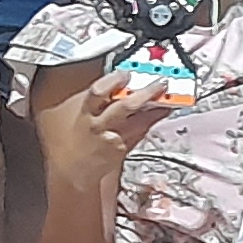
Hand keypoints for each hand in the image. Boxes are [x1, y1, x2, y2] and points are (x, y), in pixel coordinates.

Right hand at [53, 69, 174, 187]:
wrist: (72, 169)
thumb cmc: (71, 136)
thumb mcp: (72, 110)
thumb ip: (90, 95)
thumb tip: (110, 79)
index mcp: (84, 112)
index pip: (97, 93)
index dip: (112, 82)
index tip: (126, 73)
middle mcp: (99, 125)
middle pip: (124, 107)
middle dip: (144, 94)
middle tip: (161, 83)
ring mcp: (113, 138)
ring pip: (139, 121)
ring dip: (157, 107)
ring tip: (171, 96)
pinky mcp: (124, 148)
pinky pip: (142, 131)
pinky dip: (153, 119)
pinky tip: (164, 110)